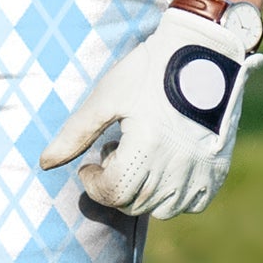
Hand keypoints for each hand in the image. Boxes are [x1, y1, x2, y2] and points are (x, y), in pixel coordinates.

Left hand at [40, 2, 262, 219]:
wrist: (204, 52)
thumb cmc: (150, 70)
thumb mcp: (107, 96)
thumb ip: (76, 133)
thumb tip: (45, 164)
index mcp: (146, 147)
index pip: (112, 193)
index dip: (92, 184)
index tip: (89, 165)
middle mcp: (176, 165)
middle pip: (134, 203)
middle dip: (114, 185)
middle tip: (114, 153)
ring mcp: (200, 170)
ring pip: (162, 209)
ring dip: (142, 193)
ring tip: (140, 158)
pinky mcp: (218, 169)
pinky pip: (193, 204)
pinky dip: (174, 196)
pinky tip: (165, 167)